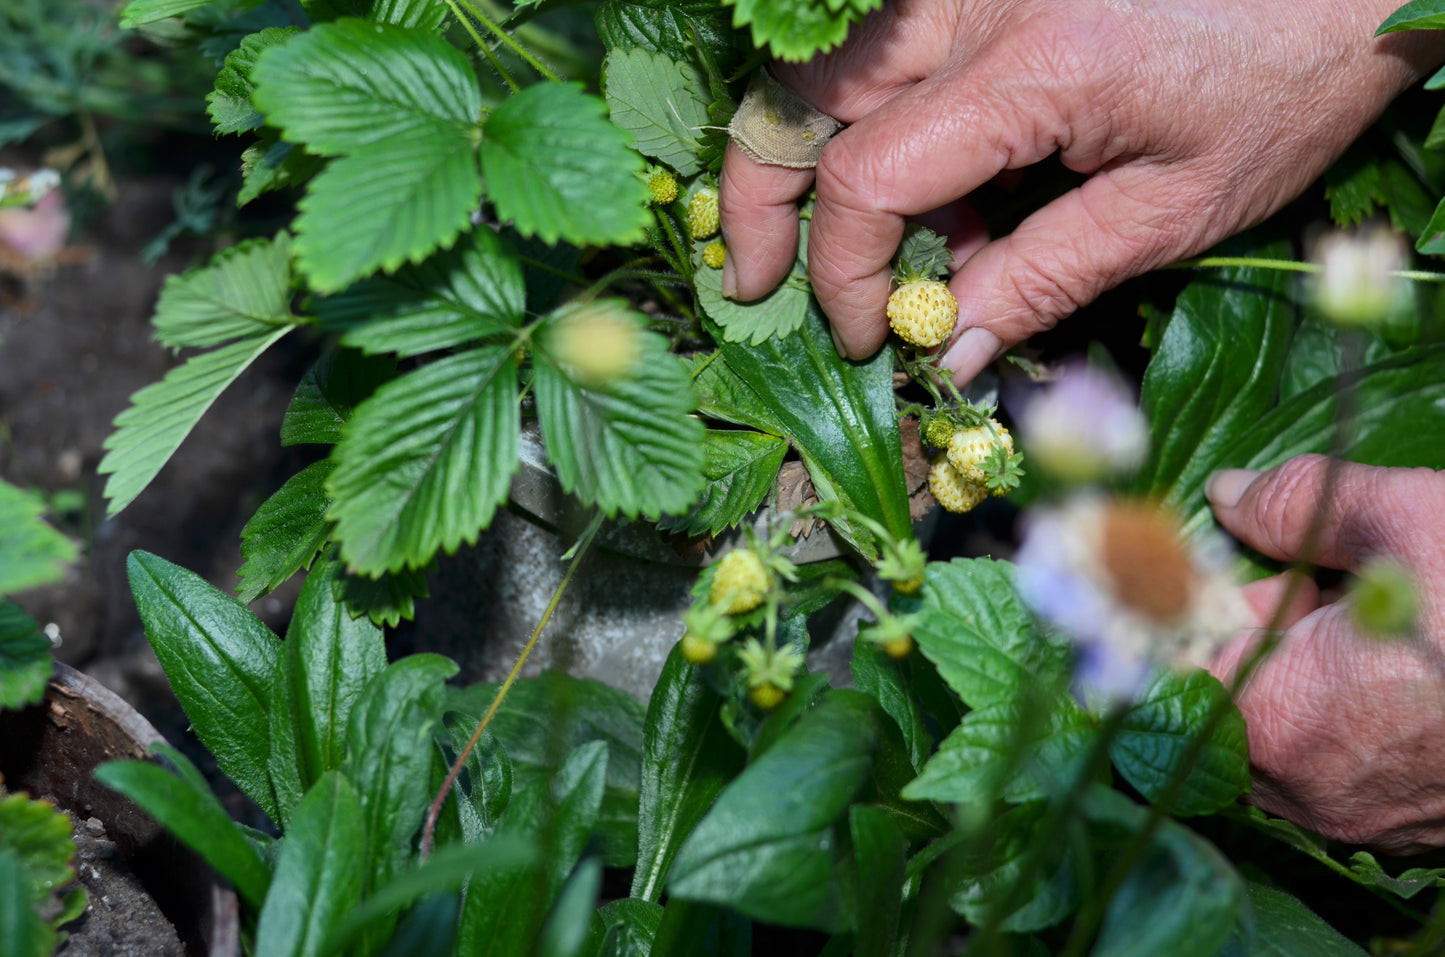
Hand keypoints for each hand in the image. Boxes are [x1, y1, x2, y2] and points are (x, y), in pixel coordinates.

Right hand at [719, 0, 1444, 382]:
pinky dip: (882, 126)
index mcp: (1030, 66)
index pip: (869, 176)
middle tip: (751, 276)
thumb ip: (1048, 277)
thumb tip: (952, 352)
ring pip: (831, 65)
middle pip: (804, 97)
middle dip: (759, 194)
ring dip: (809, 156)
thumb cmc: (1288, 74)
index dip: (845, 270)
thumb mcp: (1178, 205)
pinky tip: (945, 192)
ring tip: (858, 249)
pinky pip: (890, 50)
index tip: (875, 337)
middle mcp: (976, 2)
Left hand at [1207, 454, 1444, 853]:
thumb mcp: (1404, 520)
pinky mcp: (1409, 826)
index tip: (1219, 559)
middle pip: (1227, 694)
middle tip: (1311, 578)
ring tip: (1365, 612)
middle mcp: (1300, 788)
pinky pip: (1341, 760)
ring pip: (1285, 728)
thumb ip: (1297, 505)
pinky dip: (1349, 707)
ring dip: (1302, 667)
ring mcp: (1357, 818)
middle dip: (1254, 628)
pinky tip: (1402, 662)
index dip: (1188, 600)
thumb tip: (1230, 494)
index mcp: (1272, 719)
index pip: (1172, 660)